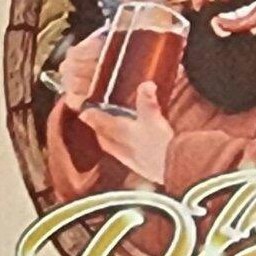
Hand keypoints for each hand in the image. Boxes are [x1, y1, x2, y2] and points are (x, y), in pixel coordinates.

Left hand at [50, 40, 174, 187]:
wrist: (172, 170)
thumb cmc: (159, 145)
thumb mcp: (153, 117)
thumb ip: (147, 100)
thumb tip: (146, 85)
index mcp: (119, 132)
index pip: (99, 122)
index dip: (90, 116)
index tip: (83, 111)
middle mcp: (120, 146)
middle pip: (103, 136)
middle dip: (97, 127)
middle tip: (92, 119)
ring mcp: (129, 158)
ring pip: (112, 147)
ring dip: (108, 138)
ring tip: (109, 132)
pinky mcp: (140, 167)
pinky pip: (125, 156)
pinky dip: (123, 149)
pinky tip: (131, 148)